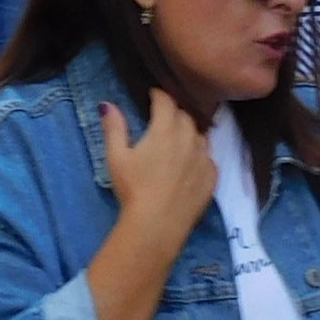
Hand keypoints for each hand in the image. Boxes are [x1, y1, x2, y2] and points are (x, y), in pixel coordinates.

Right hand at [101, 88, 215, 247]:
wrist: (156, 225)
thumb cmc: (133, 189)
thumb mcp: (116, 157)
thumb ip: (114, 128)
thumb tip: (108, 105)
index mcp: (166, 129)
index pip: (166, 101)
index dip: (159, 95)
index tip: (152, 95)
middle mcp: (189, 139)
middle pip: (185, 116)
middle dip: (173, 114)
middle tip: (161, 120)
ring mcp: (204, 158)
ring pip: (199, 136)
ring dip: (189, 133)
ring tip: (177, 141)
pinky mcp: (212, 178)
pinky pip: (208, 158)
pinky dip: (199, 156)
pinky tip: (189, 164)